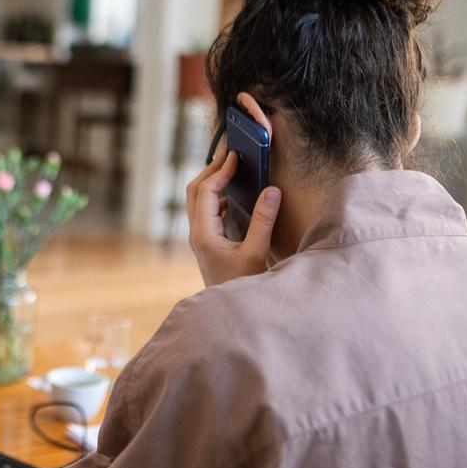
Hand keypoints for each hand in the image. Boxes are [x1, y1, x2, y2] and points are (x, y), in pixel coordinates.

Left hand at [186, 96, 280, 286]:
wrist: (231, 313)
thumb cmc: (243, 286)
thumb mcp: (256, 253)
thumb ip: (263, 221)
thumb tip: (272, 190)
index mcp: (204, 234)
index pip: (206, 191)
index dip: (220, 171)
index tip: (236, 157)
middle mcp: (196, 234)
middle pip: (194, 190)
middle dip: (211, 169)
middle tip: (230, 154)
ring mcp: (199, 238)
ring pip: (197, 200)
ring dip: (212, 181)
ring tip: (231, 168)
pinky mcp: (206, 242)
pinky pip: (205, 211)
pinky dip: (216, 196)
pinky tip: (234, 195)